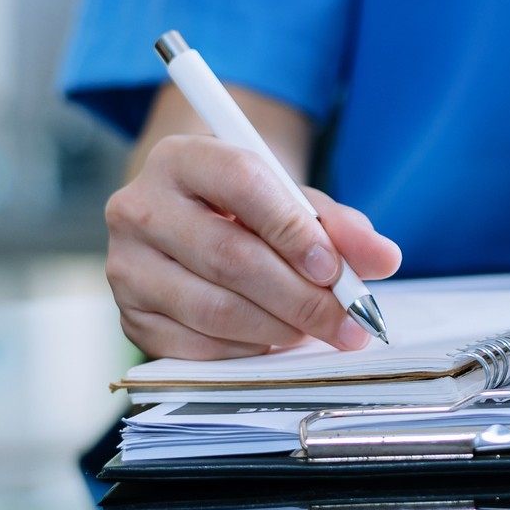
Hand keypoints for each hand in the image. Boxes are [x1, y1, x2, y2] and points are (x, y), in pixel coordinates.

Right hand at [106, 134, 402, 359]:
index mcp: (182, 158)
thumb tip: (384, 259)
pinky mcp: (129, 316)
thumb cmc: (250, 210)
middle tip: (347, 320)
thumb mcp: (296, 204)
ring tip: (314, 328)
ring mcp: (126, 265)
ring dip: (278, 328)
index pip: (242, 185)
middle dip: (300, 297)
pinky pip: (194, 346)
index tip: (334, 268)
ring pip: (213, 308)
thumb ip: (341, 227)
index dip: (294, 231)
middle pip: (229, 257)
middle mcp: (139, 207)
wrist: (193, 224)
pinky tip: (273, 340)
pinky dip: (246, 351)